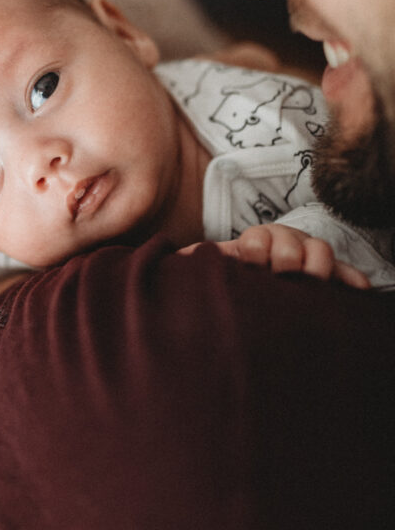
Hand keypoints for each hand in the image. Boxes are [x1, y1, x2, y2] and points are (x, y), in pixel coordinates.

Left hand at [194, 223, 370, 288]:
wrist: (245, 284)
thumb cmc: (225, 280)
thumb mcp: (210, 269)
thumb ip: (193, 262)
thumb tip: (170, 259)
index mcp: (252, 243)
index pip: (257, 239)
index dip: (255, 249)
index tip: (251, 264)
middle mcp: (281, 245)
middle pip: (290, 242)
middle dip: (285, 258)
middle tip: (279, 276)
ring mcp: (305, 258)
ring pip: (319, 250)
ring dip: (315, 266)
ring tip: (310, 284)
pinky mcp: (326, 276)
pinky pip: (343, 273)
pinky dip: (350, 280)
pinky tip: (360, 290)